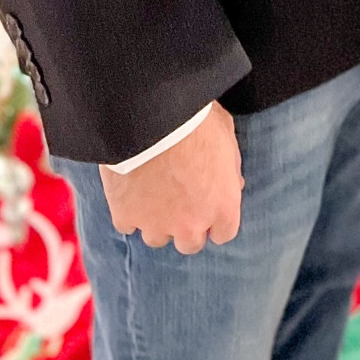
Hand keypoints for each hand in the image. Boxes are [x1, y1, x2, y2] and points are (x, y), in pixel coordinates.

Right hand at [100, 102, 243, 253]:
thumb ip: (230, 168)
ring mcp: (157, 224)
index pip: (224, 233)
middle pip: (190, 243)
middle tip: (179, 198)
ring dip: (156, 220)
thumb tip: (233, 184)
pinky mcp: (126, 216)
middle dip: (186, 224)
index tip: (207, 204)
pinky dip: (128, 211)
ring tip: (152, 193)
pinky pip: (127, 224)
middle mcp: (191, 225)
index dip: (215, 220)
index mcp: (222, 207)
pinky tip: (130, 191)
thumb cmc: (196, 119)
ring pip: (157, 238)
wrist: (153, 116)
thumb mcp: (227, 135)